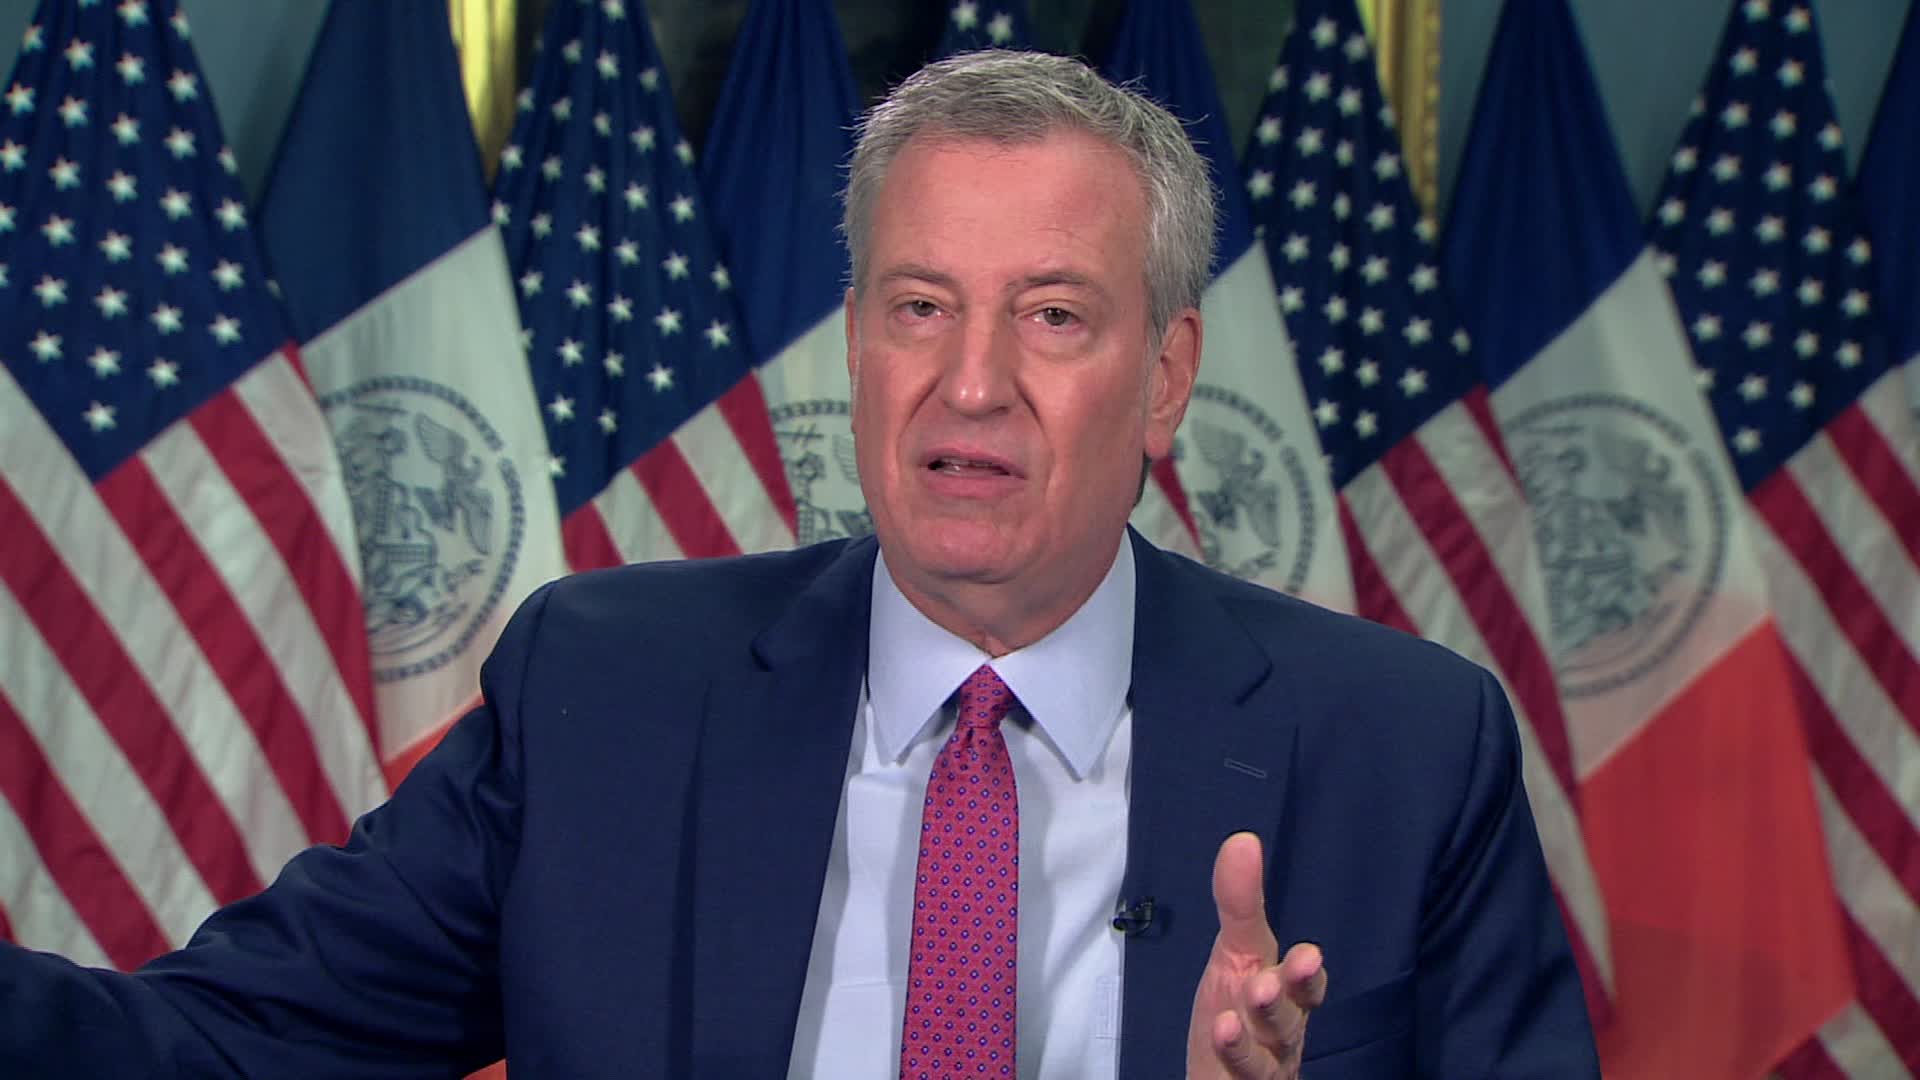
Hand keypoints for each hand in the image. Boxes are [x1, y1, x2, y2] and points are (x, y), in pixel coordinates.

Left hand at [1186, 832, 1328, 1079]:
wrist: (1221, 1076)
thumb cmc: (1237, 1012)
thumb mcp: (1235, 954)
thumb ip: (1241, 904)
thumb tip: (1242, 840)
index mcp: (1288, 996)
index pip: (1305, 985)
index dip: (1306, 974)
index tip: (1307, 954)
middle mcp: (1282, 1032)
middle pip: (1292, 1018)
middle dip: (1284, 1000)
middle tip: (1266, 982)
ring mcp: (1265, 1064)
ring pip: (1270, 1054)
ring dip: (1256, 1033)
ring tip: (1237, 1011)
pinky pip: (1246, 1077)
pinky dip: (1236, 1057)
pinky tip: (1221, 1034)